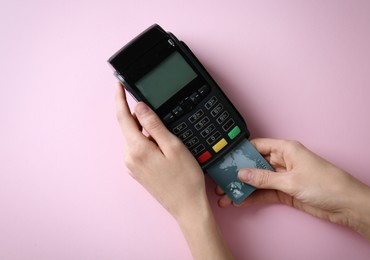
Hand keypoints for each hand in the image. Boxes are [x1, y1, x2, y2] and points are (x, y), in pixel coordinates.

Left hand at [115, 83, 232, 259]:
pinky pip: (139, 149)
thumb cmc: (185, 179)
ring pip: (136, 138)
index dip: (119, 98)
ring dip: (148, 132)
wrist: (187, 206)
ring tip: (170, 143)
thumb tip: (140, 107)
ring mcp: (132, 166)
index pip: (123, 117)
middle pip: (130, 127)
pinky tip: (164, 150)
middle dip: (141, 117)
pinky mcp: (137, 171)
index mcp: (137, 149)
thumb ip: (154, 125)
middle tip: (161, 119)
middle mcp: (130, 158)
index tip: (118, 85)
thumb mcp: (174, 146)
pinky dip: (148, 142)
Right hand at [216, 138, 369, 257]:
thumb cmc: (326, 184)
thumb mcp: (290, 180)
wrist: (346, 204)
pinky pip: (264, 192)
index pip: (257, 146)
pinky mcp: (285, 191)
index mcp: (286, 149)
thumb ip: (264, 178)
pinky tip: (240, 200)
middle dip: (238, 172)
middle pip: (255, 164)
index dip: (241, 151)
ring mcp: (283, 177)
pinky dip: (253, 196)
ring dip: (243, 187)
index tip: (225, 159)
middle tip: (221, 180)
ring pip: (257, 180)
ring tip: (225, 194)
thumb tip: (242, 174)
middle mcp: (283, 161)